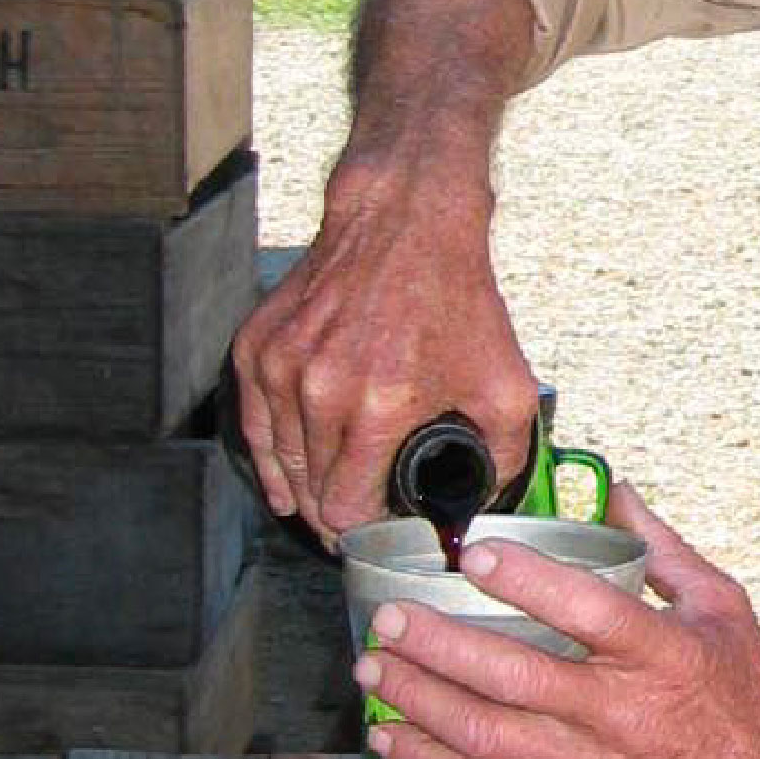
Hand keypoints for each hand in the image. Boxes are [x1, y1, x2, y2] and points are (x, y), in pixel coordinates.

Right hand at [228, 159, 539, 543]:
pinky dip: (270, 454)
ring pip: (279, 463)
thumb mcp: (505, 384)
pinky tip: (284, 477)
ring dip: (301, 487)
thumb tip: (487, 505)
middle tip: (356, 523)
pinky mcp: (258, 346)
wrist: (406, 223)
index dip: (362, 533)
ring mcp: (280, 367)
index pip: (345, 509)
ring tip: (326, 500)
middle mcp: (318, 391)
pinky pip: (253, 423)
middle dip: (333, 515)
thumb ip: (505, 456)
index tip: (376, 535)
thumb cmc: (453, 296)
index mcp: (376, 407)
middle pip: (309, 493)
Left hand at [358, 483, 759, 758]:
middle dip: (441, 646)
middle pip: (514, 679)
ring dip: (420, 700)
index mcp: (662, 654)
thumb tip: (617, 489)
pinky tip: (391, 733)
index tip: (478, 552)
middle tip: (393, 615)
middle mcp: (619, 712)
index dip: (529, 581)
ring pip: (486, 734)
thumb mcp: (721, 606)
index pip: (588, 612)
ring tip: (375, 665)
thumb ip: (664, 548)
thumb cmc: (743, 690)